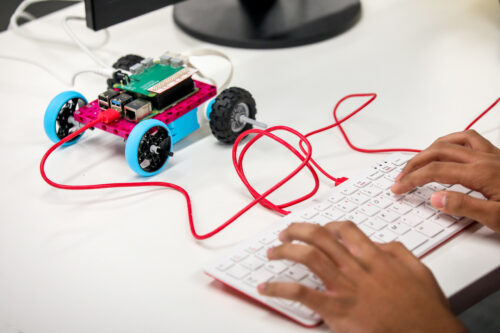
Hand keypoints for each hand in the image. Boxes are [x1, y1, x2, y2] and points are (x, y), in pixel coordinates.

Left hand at [257, 222, 464, 332]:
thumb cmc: (425, 310)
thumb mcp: (419, 270)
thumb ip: (396, 252)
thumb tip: (378, 244)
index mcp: (375, 257)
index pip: (345, 231)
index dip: (328, 226)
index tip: (320, 228)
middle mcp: (356, 268)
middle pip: (320, 238)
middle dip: (298, 231)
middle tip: (286, 233)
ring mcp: (344, 288)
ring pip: (308, 258)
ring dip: (285, 251)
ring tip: (272, 252)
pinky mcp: (336, 311)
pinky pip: (302, 294)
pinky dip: (280, 288)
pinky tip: (267, 287)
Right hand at [391, 129, 499, 231]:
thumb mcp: (497, 218)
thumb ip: (465, 207)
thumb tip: (436, 199)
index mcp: (481, 173)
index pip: (436, 170)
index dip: (413, 178)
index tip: (399, 187)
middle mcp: (485, 158)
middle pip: (439, 151)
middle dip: (415, 163)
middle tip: (401, 177)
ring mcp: (492, 154)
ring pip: (452, 140)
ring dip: (430, 150)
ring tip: (418, 162)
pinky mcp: (497, 156)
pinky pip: (469, 138)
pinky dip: (451, 141)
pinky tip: (445, 150)